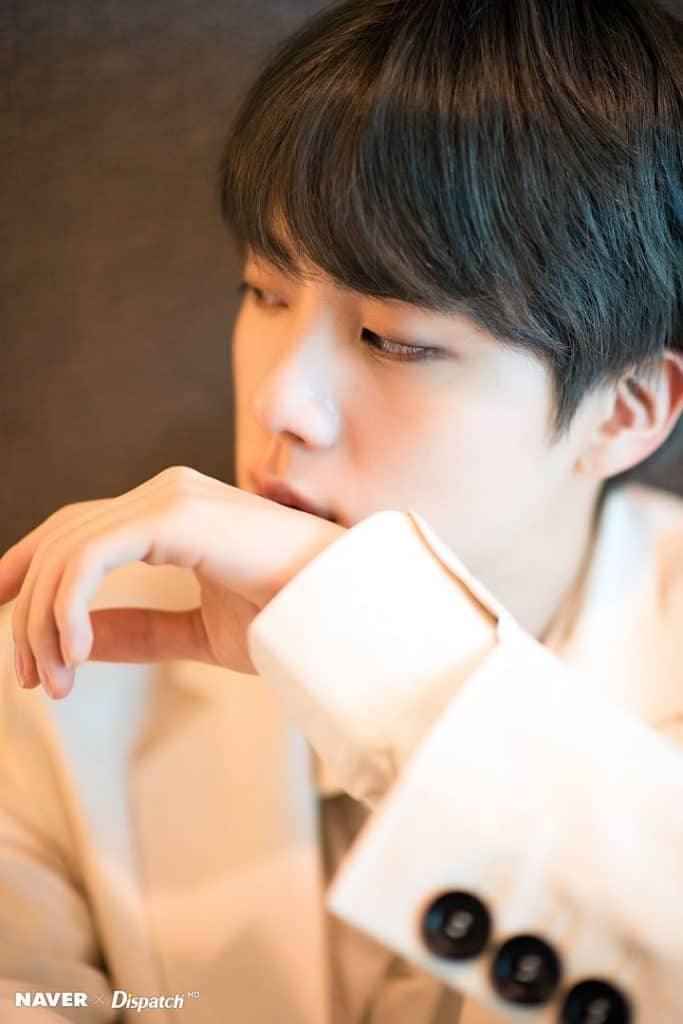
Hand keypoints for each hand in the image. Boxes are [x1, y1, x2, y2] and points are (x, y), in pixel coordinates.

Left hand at [0, 466, 345, 698]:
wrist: (348, 613)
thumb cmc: (290, 618)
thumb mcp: (200, 632)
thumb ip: (143, 630)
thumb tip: (84, 642)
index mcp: (174, 512)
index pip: (79, 530)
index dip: (28, 569)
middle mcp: (167, 493)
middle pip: (63, 539)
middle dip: (28, 608)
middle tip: (27, 677)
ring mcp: (171, 498)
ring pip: (68, 549)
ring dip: (44, 620)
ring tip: (53, 681)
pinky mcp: (177, 516)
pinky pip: (91, 556)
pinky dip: (68, 607)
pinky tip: (77, 655)